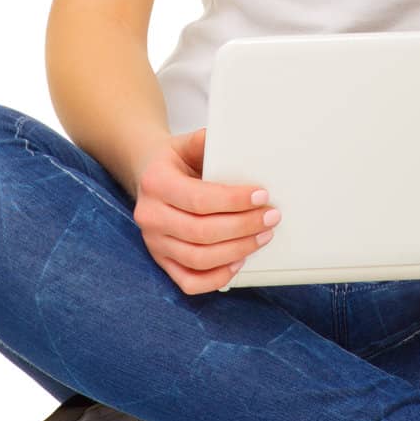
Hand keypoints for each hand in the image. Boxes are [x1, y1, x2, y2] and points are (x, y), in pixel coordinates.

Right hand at [132, 128, 281, 294]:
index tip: (262, 196)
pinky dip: (217, 278)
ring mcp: (154, 243)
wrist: (148, 176)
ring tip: (262, 236)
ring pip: (198, 259)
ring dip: (237, 251)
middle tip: (271, 217)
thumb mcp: (186, 143)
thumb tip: (231, 139)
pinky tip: (238, 262)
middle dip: (243, 227)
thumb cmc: (175, 161)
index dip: (234, 201)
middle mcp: (150, 216)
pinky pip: (189, 282)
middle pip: (202, 232)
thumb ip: (205, 141)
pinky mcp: (162, 261)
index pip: (199, 200)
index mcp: (156, 183)